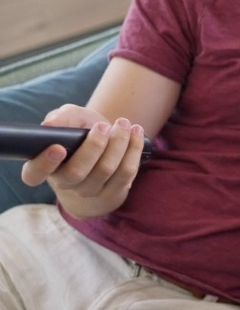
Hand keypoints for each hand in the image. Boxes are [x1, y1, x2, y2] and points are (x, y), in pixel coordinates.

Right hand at [22, 105, 147, 217]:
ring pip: (105, 170)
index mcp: (45, 166)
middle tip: (103, 126)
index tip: (58, 147)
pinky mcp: (113, 192)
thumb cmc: (81, 133)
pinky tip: (136, 133)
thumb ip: (62, 117)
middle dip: (94, 146)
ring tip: (124, 124)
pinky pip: (126, 173)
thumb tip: (50, 125)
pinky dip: (133, 151)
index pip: (33, 174)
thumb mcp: (71, 119)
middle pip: (77, 172)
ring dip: (118, 144)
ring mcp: (89, 191)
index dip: (44, 164)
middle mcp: (65, 182)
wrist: (105, 148)